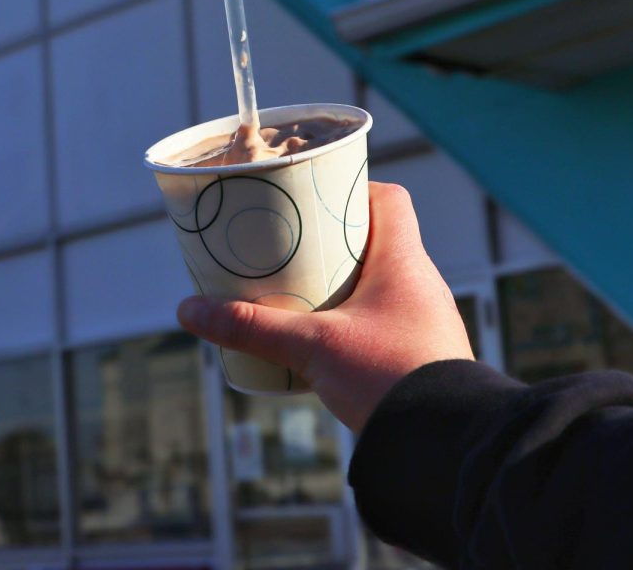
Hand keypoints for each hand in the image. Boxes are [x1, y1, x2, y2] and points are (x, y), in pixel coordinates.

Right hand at [177, 182, 474, 432]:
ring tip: (300, 291)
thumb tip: (189, 310)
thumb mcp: (312, 348)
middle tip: (292, 247)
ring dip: (344, 282)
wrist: (443, 443)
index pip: (390, 200)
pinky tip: (326, 338)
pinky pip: (386, 319)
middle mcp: (422, 284)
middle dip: (334, 241)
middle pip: (378, 240)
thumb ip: (252, 327)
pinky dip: (355, 319)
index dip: (354, 190)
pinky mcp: (422, 355)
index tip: (316, 197)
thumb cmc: (387, 378)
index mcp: (405, 262)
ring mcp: (425, 321)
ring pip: (381, 284)